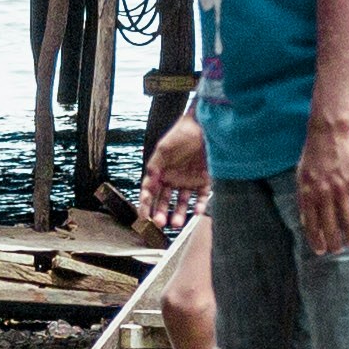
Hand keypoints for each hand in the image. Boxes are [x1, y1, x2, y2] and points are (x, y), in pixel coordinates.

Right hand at [139, 112, 206, 234]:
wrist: (205, 126)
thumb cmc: (182, 133)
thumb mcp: (163, 148)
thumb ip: (155, 165)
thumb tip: (147, 183)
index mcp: (160, 171)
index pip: (150, 191)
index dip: (145, 204)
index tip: (143, 216)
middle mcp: (173, 178)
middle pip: (164, 201)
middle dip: (160, 213)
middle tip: (159, 223)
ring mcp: (188, 181)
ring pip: (181, 203)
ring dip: (178, 214)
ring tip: (176, 223)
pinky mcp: (204, 181)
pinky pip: (201, 197)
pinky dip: (199, 206)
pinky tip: (196, 212)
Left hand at [294, 115, 348, 258]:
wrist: (329, 133)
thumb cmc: (313, 155)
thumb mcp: (301, 176)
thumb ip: (304, 198)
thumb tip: (307, 221)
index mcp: (308, 193)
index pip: (311, 224)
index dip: (316, 239)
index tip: (321, 251)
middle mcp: (324, 194)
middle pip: (330, 225)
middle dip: (333, 242)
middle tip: (337, 251)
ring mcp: (341, 188)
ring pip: (347, 219)